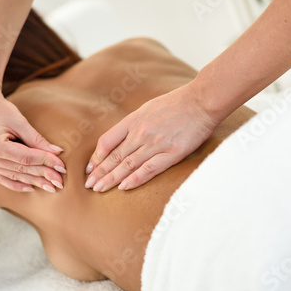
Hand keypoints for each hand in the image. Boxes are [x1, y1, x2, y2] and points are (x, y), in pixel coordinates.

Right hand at [0, 82, 65, 192]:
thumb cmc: (0, 109)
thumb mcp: (20, 122)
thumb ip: (37, 139)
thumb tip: (57, 153)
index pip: (26, 158)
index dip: (46, 162)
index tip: (61, 166)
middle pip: (21, 169)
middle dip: (43, 175)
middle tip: (60, 181)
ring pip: (14, 175)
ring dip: (34, 181)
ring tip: (51, 186)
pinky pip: (3, 178)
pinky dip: (17, 184)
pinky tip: (31, 187)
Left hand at [84, 83, 217, 191]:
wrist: (202, 101)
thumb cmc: (177, 103)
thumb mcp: (148, 108)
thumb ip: (135, 123)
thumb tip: (122, 137)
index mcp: (134, 120)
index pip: (107, 141)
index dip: (97, 157)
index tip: (90, 168)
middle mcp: (141, 132)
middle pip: (115, 156)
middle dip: (100, 172)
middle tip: (88, 185)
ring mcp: (156, 143)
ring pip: (128, 165)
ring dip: (112, 179)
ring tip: (99, 189)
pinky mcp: (172, 153)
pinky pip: (149, 169)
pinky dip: (135, 179)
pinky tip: (123, 187)